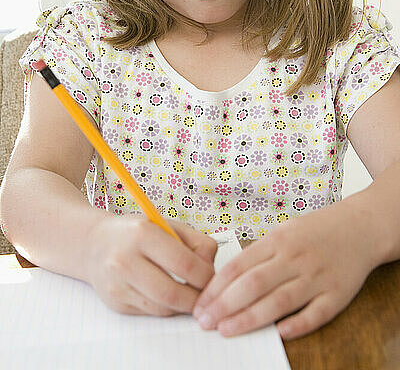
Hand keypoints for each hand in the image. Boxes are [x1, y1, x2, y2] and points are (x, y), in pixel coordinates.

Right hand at [86, 215, 217, 316]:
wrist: (96, 244)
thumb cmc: (137, 233)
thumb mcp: (167, 225)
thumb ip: (195, 242)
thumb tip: (211, 268)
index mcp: (142, 234)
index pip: (184, 264)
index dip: (206, 276)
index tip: (212, 277)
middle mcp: (125, 259)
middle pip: (173, 293)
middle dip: (196, 298)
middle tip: (206, 294)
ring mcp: (117, 284)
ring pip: (163, 308)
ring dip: (183, 306)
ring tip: (189, 292)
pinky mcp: (115, 303)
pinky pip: (151, 312)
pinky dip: (167, 307)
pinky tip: (169, 294)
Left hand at [193, 201, 375, 339]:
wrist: (359, 227)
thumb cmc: (314, 231)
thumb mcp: (282, 231)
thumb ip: (258, 254)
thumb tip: (226, 279)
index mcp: (278, 240)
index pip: (239, 266)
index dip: (216, 287)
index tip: (199, 304)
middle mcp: (295, 258)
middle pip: (254, 284)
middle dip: (225, 305)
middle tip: (205, 322)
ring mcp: (317, 276)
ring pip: (279, 300)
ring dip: (250, 318)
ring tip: (226, 330)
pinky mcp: (338, 294)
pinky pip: (316, 313)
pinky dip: (298, 324)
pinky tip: (279, 333)